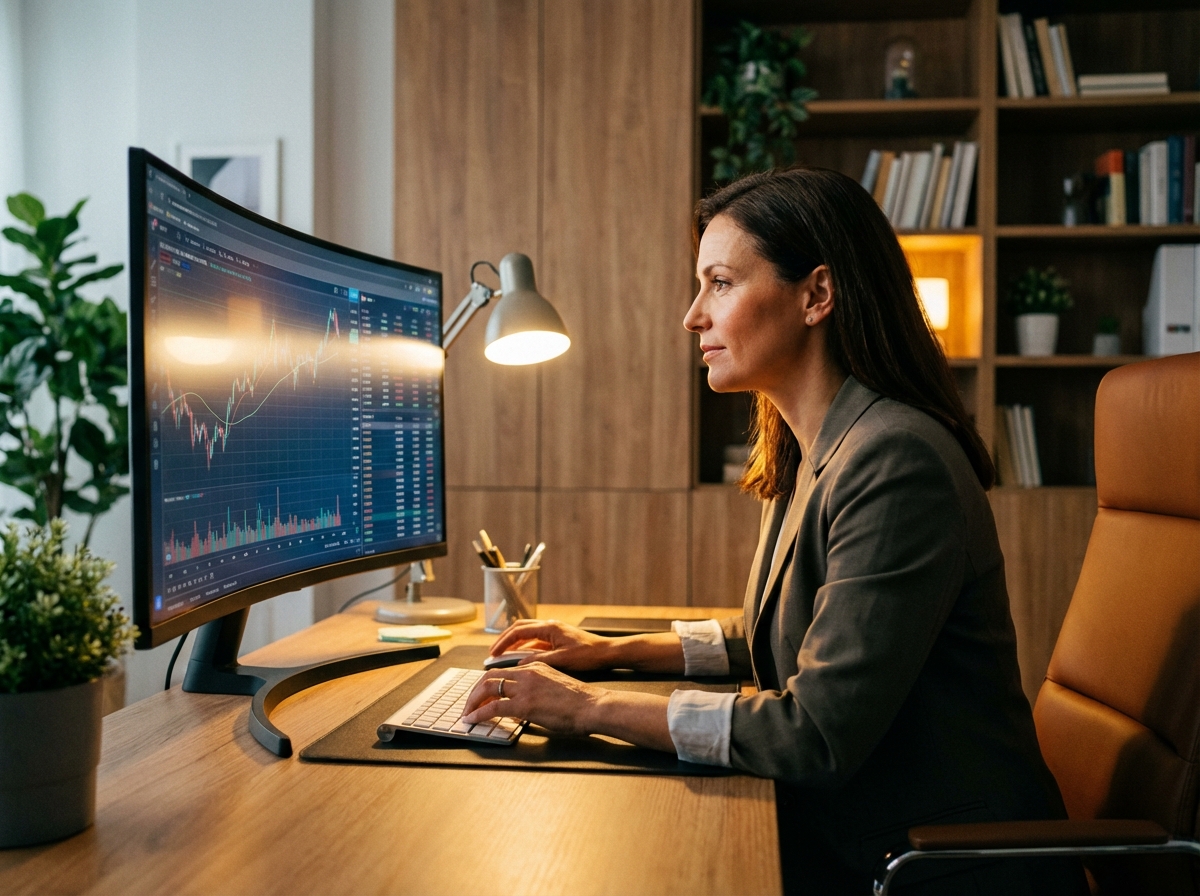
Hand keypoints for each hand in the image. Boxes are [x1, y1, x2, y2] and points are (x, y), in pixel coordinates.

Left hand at [462, 663, 599, 735]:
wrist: (592, 706)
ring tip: (467, 713)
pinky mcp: (525, 704)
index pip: (503, 672)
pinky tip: (472, 720)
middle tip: (468, 704)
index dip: (487, 684)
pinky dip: (478, 714)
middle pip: (490, 676)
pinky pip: (493, 708)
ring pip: (488, 688)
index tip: (481, 695)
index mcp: (535, 666)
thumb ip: (537, 687)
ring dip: (473, 702)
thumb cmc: (579, 701)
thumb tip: (523, 701)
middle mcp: (527, 672)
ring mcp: (525, 687)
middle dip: (474, 691)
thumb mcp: (554, 684)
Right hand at [487, 619, 616, 671]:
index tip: (493, 653)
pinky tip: (521, 659)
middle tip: (493, 653)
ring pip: (527, 634)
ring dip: (514, 643)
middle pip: (519, 629)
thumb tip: (519, 665)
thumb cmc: (588, 655)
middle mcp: (549, 626)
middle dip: (504, 640)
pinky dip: (525, 648)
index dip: (503, 642)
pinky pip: (535, 640)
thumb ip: (539, 661)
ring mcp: (553, 631)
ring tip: (503, 656)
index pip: (518, 631)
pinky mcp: (557, 639)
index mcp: (549, 628)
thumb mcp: (561, 660)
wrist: (607, 653)